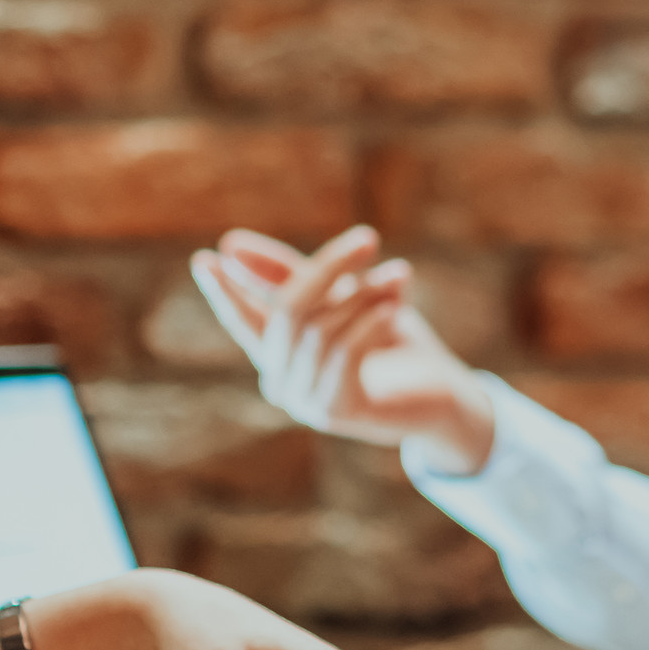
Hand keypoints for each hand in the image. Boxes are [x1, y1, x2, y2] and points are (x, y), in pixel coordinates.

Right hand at [191, 225, 496, 471]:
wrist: (445, 397)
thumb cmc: (394, 344)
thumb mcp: (346, 299)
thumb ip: (301, 275)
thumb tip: (233, 245)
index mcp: (282, 355)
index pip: (245, 320)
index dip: (226, 291)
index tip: (204, 258)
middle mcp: (283, 382)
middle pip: (288, 311)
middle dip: (328, 268)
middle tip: (368, 237)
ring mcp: (304, 402)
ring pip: (319, 329)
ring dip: (364, 294)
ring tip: (400, 274)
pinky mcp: (334, 412)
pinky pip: (342, 354)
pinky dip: (368, 324)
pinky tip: (393, 308)